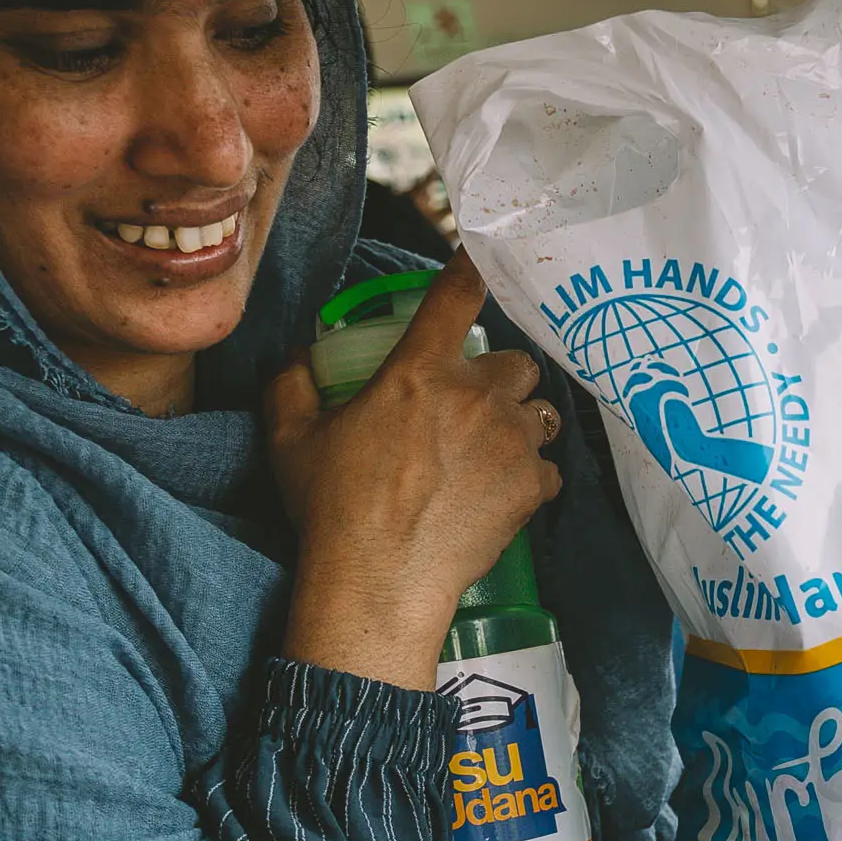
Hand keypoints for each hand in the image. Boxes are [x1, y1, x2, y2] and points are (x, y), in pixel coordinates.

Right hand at [263, 252, 562, 688]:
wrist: (378, 581)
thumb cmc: (333, 509)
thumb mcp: (291, 439)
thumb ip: (291, 385)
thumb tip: (294, 356)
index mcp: (419, 371)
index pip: (457, 295)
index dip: (473, 270)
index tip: (483, 260)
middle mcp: (476, 396)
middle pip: (518, 361)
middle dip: (501, 378)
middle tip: (475, 404)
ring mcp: (511, 442)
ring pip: (541, 412)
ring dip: (521, 423)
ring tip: (493, 449)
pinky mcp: (532, 488)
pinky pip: (550, 468)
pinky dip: (532, 477)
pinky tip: (503, 493)